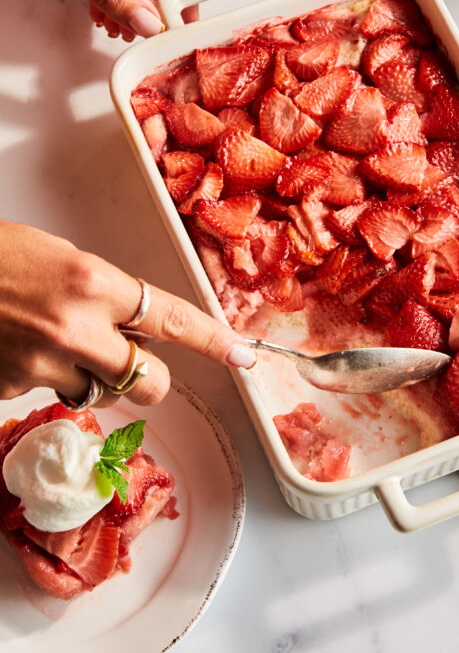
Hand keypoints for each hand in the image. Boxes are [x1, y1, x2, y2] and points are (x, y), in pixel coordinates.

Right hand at [0, 221, 255, 407]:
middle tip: (136, 366)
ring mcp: (42, 364)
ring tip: (52, 339)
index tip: (242, 356)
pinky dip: (42, 376)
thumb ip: (103, 296)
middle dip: (152, 380)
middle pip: (149, 382)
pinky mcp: (12, 387)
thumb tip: (135, 328)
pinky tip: (17, 345)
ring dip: (90, 377)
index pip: (173, 318)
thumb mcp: (62, 259)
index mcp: (93, 283)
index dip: (213, 341)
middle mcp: (75, 329)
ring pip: (97, 394)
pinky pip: (48, 393)